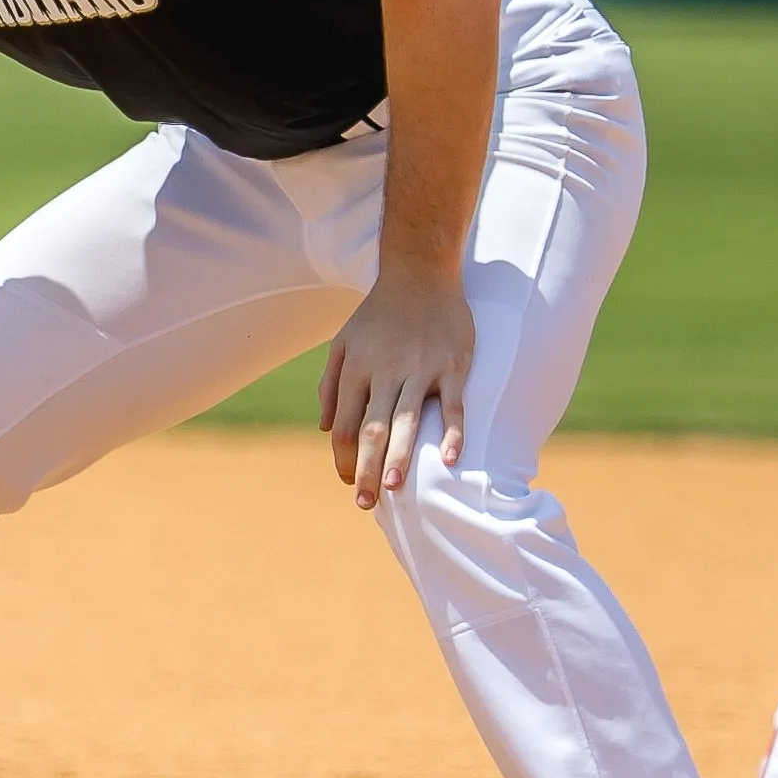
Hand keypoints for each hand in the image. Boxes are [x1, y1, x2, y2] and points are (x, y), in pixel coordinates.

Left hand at [318, 270, 473, 510]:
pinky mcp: (453, 365)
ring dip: (401, 456)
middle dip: (366, 469)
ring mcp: (421, 368)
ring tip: (395, 488)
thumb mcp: (343, 342)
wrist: (420, 273)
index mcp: (357, 368)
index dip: (345, 457)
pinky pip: (453, 405)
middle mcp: (386, 371)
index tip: (349, 482)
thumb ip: (330, 384)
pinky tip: (448, 461)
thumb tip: (325, 428)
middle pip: (373, 429)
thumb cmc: (379, 314)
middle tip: (365, 503)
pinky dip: (452, 433)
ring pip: (408, 420)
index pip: (346, 424)